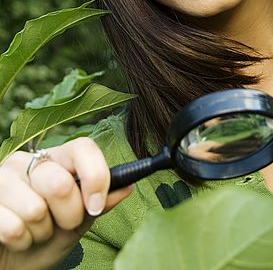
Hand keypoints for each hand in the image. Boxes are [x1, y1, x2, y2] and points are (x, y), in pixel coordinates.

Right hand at [0, 138, 132, 269]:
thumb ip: (101, 202)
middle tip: (59, 224)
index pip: (83, 147)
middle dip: (68, 217)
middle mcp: (30, 161)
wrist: (12, 261)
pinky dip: (20, 242)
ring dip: (40, 233)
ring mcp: (4, 177)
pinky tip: (16, 237)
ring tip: (34, 230)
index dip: (95, 176)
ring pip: (35, 209)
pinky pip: (13, 227)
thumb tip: (128, 184)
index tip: (95, 206)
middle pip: (61, 184)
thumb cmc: (47, 238)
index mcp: (57, 159)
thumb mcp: (79, 221)